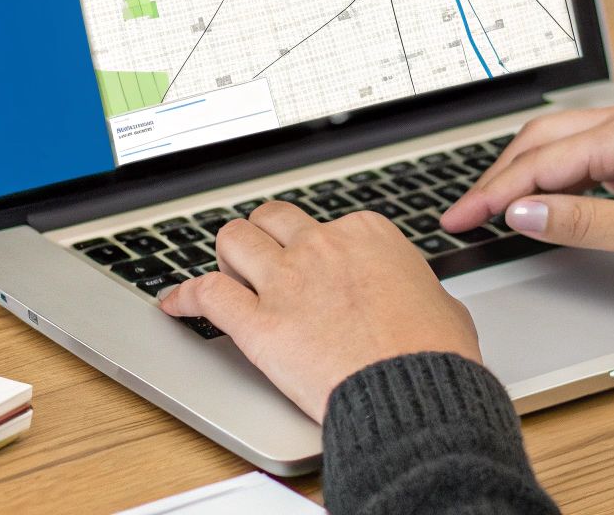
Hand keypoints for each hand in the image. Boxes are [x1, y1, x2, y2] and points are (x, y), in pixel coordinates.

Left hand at [157, 203, 479, 421]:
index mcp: (365, 234)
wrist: (415, 393)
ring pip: (233, 241)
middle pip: (271, 220)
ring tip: (227, 272)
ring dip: (227, 255)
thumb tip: (403, 291)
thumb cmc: (434, 354)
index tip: (311, 264)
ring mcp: (285, 282)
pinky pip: (206, 294)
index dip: (313, 246)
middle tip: (262, 258)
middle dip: (263, 236)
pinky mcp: (258, 324)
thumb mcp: (438, 301)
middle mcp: (320, 247)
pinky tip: (175, 304)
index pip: (322, 223)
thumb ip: (405, 284)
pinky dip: (185, 296)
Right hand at [440, 101, 613, 275]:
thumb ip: (579, 223)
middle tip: (465, 211)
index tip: (458, 218)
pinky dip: (553, 168)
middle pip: (538, 141)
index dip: (491, 196)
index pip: (536, 164)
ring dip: (522, 169)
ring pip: (559, 140)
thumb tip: (521, 215)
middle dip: (496, 178)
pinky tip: (545, 190)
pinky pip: (584, 147)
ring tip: (493, 202)